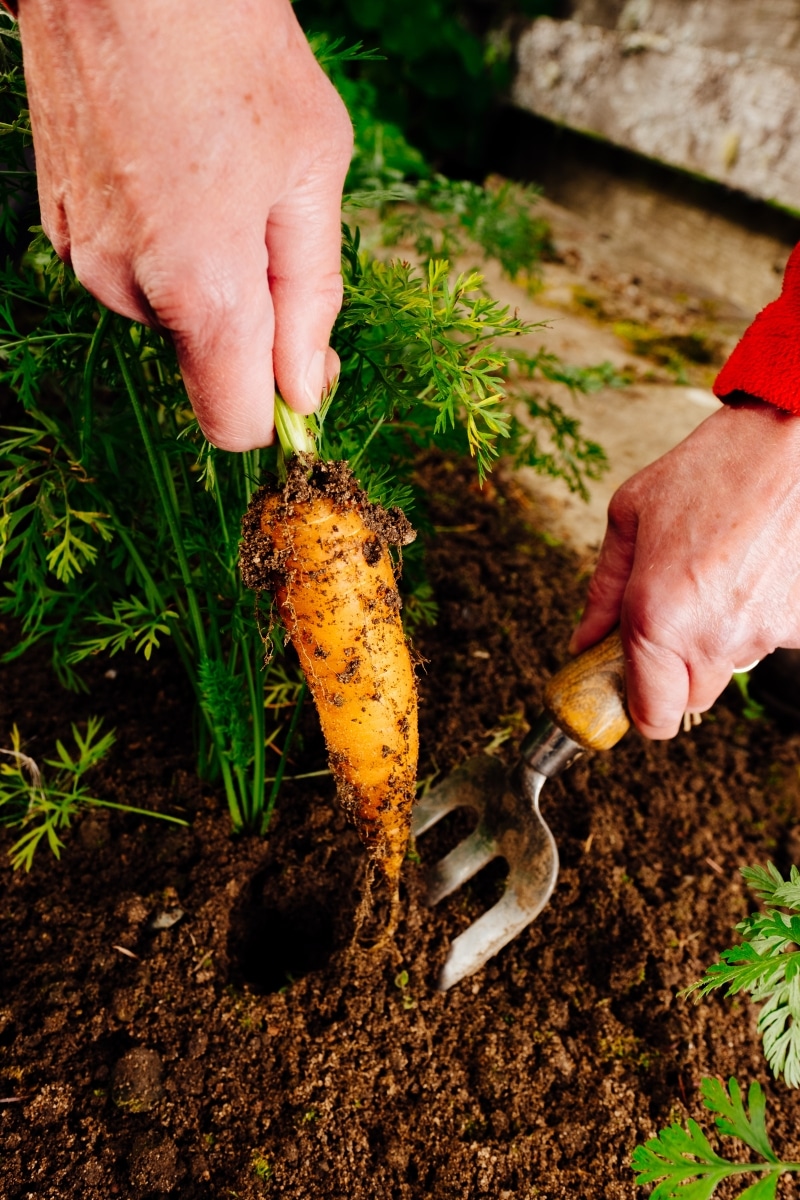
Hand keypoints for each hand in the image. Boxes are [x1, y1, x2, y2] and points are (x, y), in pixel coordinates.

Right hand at [17, 0, 352, 449]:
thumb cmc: (232, 50)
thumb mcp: (311, 173)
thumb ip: (311, 299)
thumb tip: (306, 392)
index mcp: (203, 290)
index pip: (234, 425)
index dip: (279, 410)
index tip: (308, 370)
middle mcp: (129, 290)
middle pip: (207, 365)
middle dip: (251, 322)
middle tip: (268, 223)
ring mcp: (84, 258)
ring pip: (171, 315)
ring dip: (207, 275)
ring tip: (218, 178)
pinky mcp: (60, 227)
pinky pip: (133, 272)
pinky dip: (165, 244)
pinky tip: (175, 170)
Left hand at [570, 398, 799, 737]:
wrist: (787, 441)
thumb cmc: (708, 470)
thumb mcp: (630, 516)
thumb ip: (604, 590)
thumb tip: (585, 640)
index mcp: (657, 616)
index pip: (653, 717)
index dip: (642, 710)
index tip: (635, 690)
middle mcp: (711, 637)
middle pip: (692, 699)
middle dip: (676, 671)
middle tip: (672, 619)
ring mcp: (763, 634)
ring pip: (730, 668)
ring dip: (717, 640)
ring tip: (716, 577)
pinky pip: (769, 641)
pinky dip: (757, 619)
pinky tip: (751, 573)